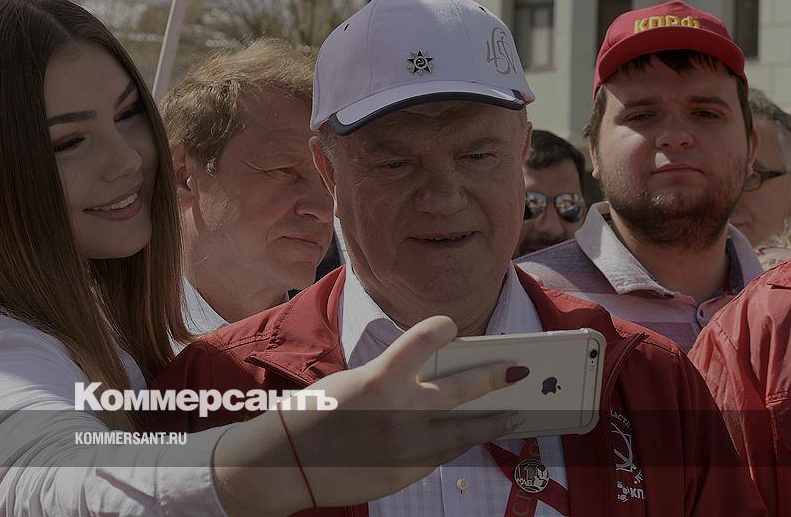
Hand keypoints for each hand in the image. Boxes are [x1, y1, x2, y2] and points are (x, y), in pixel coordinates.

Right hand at [213, 315, 526, 515]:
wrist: (284, 464)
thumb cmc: (311, 417)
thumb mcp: (348, 385)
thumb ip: (388, 381)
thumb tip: (427, 380)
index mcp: (378, 380)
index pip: (422, 339)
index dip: (442, 327)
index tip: (452, 326)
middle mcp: (398, 413)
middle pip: (460, 390)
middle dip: (493, 378)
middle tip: (517, 371)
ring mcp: (404, 448)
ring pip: (463, 432)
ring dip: (491, 421)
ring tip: (512, 415)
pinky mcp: (403, 474)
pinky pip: (439, 457)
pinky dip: (454, 445)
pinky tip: (468, 439)